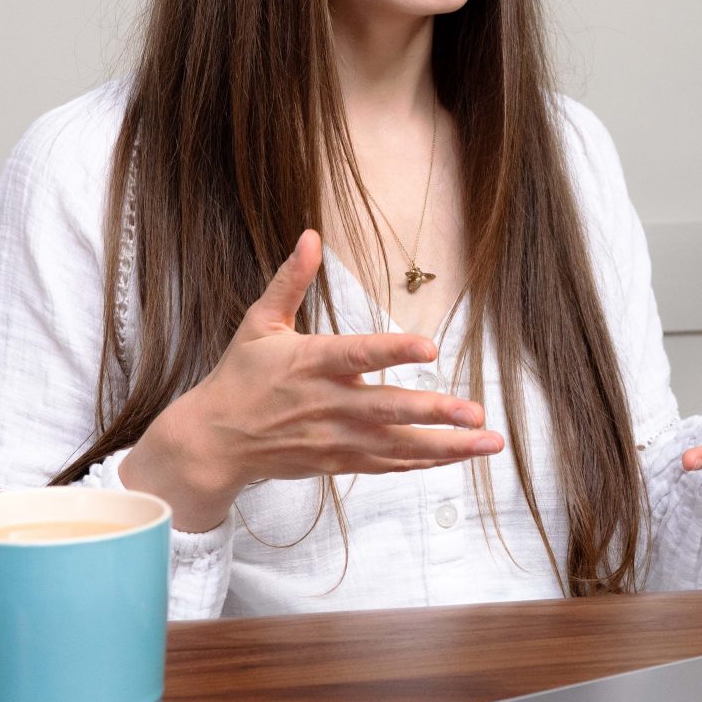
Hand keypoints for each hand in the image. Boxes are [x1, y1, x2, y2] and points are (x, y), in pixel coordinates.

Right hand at [120, 229, 503, 529]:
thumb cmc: (241, 376)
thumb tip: (311, 236)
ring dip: (446, 446)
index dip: (393, 351)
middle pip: (387, 409)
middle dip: (435, 413)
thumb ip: (290, 280)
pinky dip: (423, 461)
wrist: (214, 441)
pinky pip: (388, 465)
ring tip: (487, 440)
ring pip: (397, 446)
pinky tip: (458, 456)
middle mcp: (327, 404)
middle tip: (476, 411)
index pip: (357, 355)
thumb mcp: (260, 322)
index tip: (429, 347)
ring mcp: (335, 439)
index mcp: (310, 362)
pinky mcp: (339, 463)